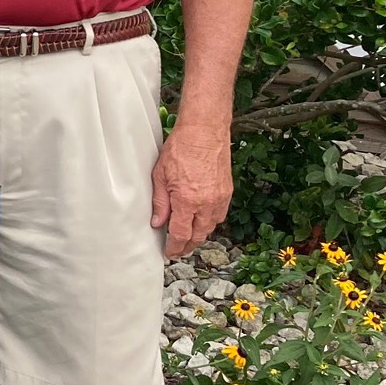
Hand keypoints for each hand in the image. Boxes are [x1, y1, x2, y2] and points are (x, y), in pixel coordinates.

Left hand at [150, 123, 232, 258]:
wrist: (205, 131)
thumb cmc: (181, 148)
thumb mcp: (160, 176)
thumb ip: (160, 203)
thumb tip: (158, 223)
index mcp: (188, 201)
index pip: (181, 234)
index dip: (175, 247)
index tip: (169, 252)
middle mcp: (207, 203)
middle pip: (198, 235)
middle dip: (188, 245)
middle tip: (177, 249)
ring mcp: (220, 198)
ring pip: (211, 226)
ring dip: (199, 234)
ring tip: (187, 237)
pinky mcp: (228, 191)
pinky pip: (219, 214)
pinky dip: (210, 221)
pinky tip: (201, 220)